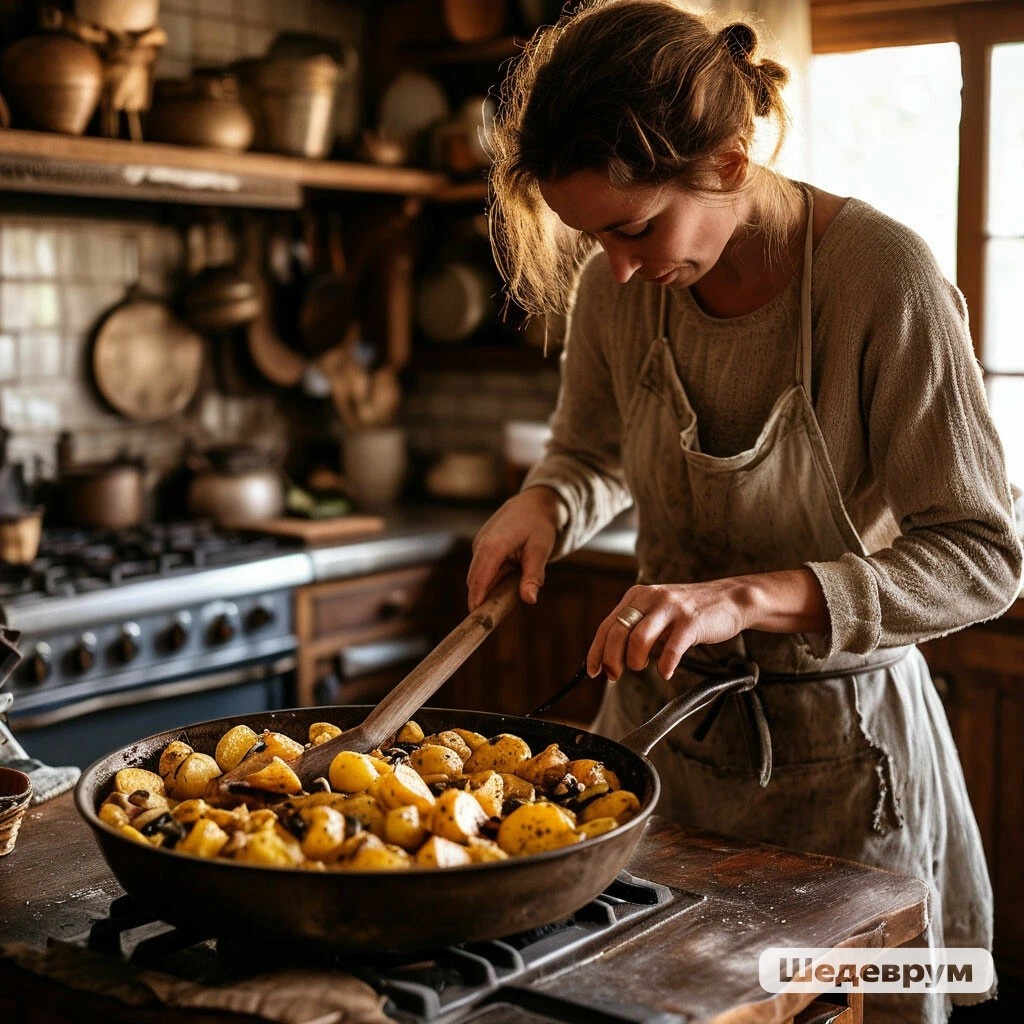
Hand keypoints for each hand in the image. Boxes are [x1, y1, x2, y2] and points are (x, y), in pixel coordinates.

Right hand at [467, 487, 565, 609]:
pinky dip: (492, 577)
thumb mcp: (541, 549)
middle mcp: (481, 544)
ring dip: (490, 587)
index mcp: (494, 545)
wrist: (533, 504)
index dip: (477, 598)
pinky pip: (482, 568)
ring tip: (510, 585)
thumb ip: (533, 575)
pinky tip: (510, 572)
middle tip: (494, 615)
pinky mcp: (481, 546)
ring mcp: (479, 544)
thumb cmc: (539, 526)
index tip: (476, 618)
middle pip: (475, 579)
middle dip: (482, 598)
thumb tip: (529, 600)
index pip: (480, 578)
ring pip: (478, 575)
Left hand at [588, 570, 828, 680]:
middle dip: (612, 659)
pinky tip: (666, 673)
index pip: (608, 625)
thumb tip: (612, 659)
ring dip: (636, 660)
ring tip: (643, 667)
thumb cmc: (689, 613)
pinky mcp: (691, 621)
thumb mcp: (656, 614)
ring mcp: (671, 608)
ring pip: (640, 639)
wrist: (730, 599)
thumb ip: (636, 629)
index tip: (593, 671)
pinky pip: (672, 647)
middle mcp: (651, 598)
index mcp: (637, 596)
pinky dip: (665, 665)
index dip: (597, 650)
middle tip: (615, 675)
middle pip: (619, 632)